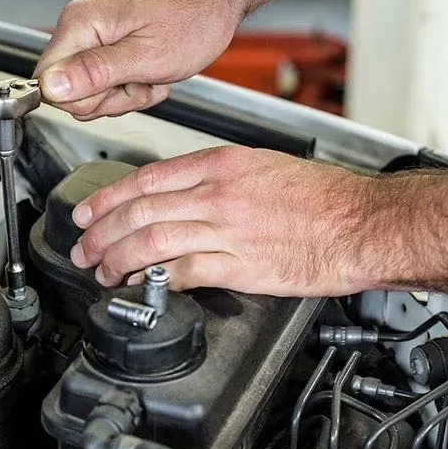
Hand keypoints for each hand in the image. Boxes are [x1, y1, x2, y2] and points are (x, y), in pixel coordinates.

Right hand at [34, 0, 245, 120]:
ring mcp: (94, 33)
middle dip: (109, 98)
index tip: (117, 88)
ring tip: (151, 73)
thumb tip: (51, 87)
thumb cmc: (194, 17)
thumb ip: (94, 72)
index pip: (47, 82)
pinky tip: (152, 70)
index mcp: (82, 23)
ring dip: (125, 93)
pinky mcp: (107, 42)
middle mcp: (81, 25)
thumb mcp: (146, 56)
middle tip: (141, 80)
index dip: (83, 98)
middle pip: (69, 91)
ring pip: (91, 91)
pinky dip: (133, 85)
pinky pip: (107, 81)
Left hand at [67, 146, 377, 296]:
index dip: (107, 199)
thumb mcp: (263, 166)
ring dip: (119, 259)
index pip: (147, 179)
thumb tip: (179, 194)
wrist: (364, 223)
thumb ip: (217, 178)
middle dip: (101, 233)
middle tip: (83, 248)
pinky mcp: (241, 267)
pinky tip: (143, 283)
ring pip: (153, 242)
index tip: (87, 213)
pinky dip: (157, 278)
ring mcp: (228, 231)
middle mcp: (218, 194)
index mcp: (222, 165)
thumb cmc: (324, 197)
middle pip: (140, 212)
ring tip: (103, 271)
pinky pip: (185, 272)